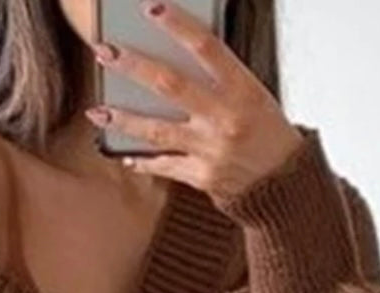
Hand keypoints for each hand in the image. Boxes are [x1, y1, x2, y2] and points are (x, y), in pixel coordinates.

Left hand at [86, 0, 306, 201]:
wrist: (283, 187)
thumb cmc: (267, 133)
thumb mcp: (254, 95)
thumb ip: (219, 79)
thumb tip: (174, 56)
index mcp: (243, 90)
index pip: (207, 48)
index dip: (177, 25)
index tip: (151, 8)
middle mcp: (225, 119)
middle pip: (170, 86)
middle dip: (133, 66)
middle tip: (104, 51)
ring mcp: (210, 150)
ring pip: (156, 131)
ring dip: (123, 120)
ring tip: (97, 112)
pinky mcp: (201, 177)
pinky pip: (164, 165)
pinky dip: (142, 160)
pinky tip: (122, 154)